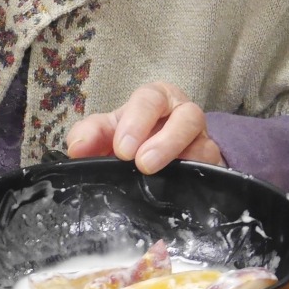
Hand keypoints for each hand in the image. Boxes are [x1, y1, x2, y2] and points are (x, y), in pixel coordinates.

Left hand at [65, 82, 223, 172]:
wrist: (159, 161)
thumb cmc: (131, 138)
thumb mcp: (108, 132)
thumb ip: (90, 135)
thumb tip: (76, 148)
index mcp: (156, 99)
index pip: (150, 99)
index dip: (137, 121)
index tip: (122, 149)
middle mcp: (184, 115)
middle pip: (187, 116)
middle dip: (164, 140)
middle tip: (141, 163)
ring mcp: (203, 141)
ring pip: (205, 144)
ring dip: (181, 159)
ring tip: (155, 172)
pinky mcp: (212, 167)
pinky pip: (211, 171)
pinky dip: (198, 177)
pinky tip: (179, 188)